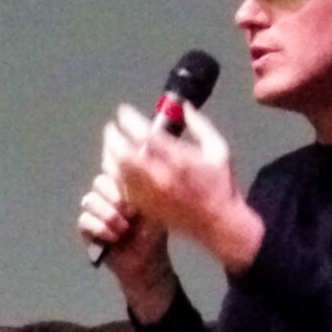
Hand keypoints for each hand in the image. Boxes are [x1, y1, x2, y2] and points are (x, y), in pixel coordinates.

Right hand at [81, 114, 177, 318]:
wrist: (148, 263)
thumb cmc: (155, 231)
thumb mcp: (158, 204)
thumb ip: (149, 183)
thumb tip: (146, 156)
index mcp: (124, 182)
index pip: (113, 162)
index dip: (115, 162)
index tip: (129, 176)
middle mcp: (108, 192)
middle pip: (101, 180)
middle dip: (115, 194)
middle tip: (131, 209)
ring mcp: (96, 210)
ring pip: (91, 199)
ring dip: (108, 213)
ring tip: (124, 227)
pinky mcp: (87, 228)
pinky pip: (85, 219)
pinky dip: (100, 227)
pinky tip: (115, 236)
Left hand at [108, 102, 264, 274]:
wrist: (220, 225)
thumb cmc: (221, 185)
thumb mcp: (218, 150)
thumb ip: (200, 126)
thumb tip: (183, 106)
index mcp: (180, 160)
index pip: (145, 136)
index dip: (129, 120)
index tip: (124, 111)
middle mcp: (161, 177)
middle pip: (123, 153)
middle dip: (113, 136)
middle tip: (112, 127)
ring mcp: (150, 195)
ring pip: (118, 171)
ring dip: (110, 153)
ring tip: (111, 143)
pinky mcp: (145, 207)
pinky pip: (121, 187)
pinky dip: (115, 173)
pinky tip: (116, 165)